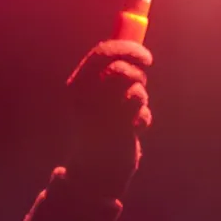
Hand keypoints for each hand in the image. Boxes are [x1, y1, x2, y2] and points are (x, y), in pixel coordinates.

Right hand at [64, 41, 152, 198]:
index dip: (126, 47)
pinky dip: (143, 116)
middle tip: (143, 78)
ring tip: (132, 111)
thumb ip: (110, 76)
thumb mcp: (97, 99)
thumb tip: (134, 50)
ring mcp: (100, 112)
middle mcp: (84, 97)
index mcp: (76, 86)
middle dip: (137, 72)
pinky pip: (141, 108)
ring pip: (133, 87)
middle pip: (119, 67)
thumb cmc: (99, 131)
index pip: (101, 53)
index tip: (144, 55)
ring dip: (140, 96)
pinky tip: (134, 129)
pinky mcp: (117, 128)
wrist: (94, 173)